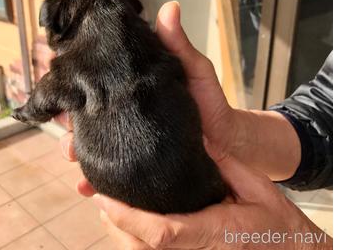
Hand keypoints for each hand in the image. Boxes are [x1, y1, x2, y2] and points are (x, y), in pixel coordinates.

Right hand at [59, 1, 239, 194]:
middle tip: (63, 127)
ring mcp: (128, 141)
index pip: (95, 87)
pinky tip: (87, 189)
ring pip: (91, 147)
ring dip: (75, 153)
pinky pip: (110, 174)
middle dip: (68, 124)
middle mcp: (124, 116)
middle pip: (85, 119)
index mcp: (130, 92)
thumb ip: (177, 44)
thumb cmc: (210, 102)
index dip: (74, 86)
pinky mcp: (136, 165)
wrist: (227, 141)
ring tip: (71, 158)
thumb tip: (169, 8)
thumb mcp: (194, 69)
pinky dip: (94, 182)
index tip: (59, 86)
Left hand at [92, 147, 332, 249]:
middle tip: (100, 194)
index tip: (103, 197)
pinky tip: (129, 222)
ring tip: (110, 204)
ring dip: (120, 232)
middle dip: (115, 222)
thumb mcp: (255, 186)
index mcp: (214, 234)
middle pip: (140, 247)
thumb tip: (194, 137)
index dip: (128, 217)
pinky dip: (134, 241)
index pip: (162, 233)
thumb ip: (222, 164)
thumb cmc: (276, 223)